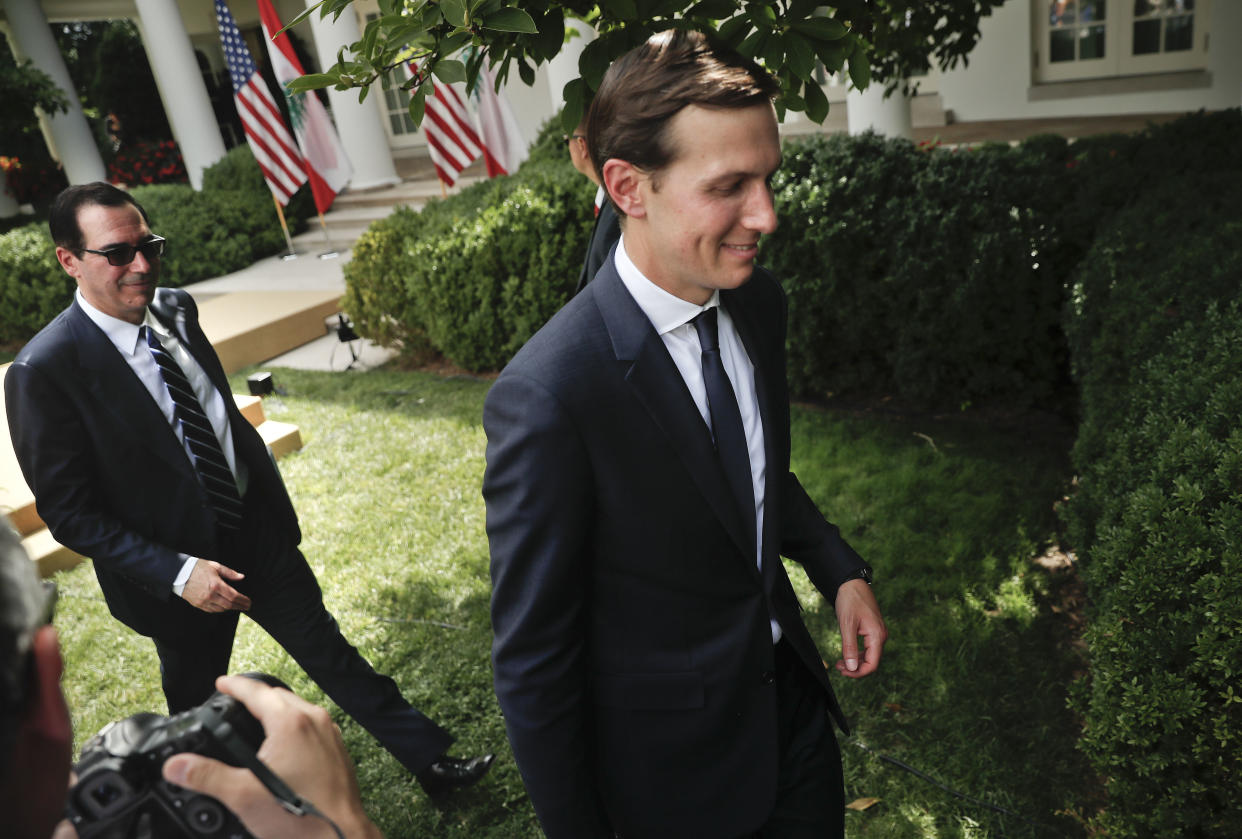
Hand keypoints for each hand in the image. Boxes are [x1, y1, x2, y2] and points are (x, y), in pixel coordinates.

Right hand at [162, 675, 382, 838]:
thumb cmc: (301, 819)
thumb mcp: (243, 796)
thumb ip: (207, 777)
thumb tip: (176, 765)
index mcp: (292, 723)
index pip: (257, 691)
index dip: (234, 686)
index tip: (220, 684)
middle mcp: (315, 721)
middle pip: (279, 696)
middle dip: (254, 696)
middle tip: (233, 701)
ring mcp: (330, 735)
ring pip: (298, 710)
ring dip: (275, 710)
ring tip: (253, 719)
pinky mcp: (337, 751)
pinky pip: (312, 727)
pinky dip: (292, 726)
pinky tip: (281, 745)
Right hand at [182, 560, 250, 612]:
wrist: (178, 573)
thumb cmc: (197, 567)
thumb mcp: (215, 566)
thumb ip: (230, 573)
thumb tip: (241, 577)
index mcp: (216, 585)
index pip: (234, 596)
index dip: (243, 600)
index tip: (249, 602)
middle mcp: (210, 595)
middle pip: (229, 605)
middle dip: (240, 606)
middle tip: (246, 606)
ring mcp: (203, 601)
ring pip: (221, 609)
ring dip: (230, 608)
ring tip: (237, 606)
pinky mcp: (197, 604)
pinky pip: (211, 610)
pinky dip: (220, 610)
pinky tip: (224, 607)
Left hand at [834, 579, 886, 677]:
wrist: (851, 582)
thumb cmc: (850, 600)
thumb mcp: (847, 625)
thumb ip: (850, 648)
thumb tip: (852, 668)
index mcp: (877, 636)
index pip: (872, 664)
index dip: (858, 673)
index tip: (843, 671)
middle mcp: (880, 636)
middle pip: (871, 661)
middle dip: (855, 668)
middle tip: (838, 667)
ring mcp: (877, 632)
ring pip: (869, 655)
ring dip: (856, 661)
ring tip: (840, 662)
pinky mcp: (872, 629)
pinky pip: (868, 647)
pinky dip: (857, 653)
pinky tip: (847, 654)